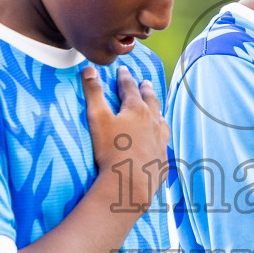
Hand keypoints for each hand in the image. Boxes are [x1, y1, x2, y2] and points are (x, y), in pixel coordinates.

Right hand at [86, 66, 168, 206]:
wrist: (130, 183)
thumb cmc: (111, 150)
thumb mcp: (97, 118)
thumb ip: (93, 92)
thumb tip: (89, 69)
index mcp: (136, 109)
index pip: (129, 87)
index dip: (125, 77)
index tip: (123, 69)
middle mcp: (153, 122)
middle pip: (151, 101)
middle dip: (146, 90)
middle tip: (146, 82)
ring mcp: (160, 141)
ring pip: (161, 121)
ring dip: (158, 112)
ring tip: (157, 109)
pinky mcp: (162, 159)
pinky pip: (164, 144)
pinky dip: (162, 138)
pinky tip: (161, 142)